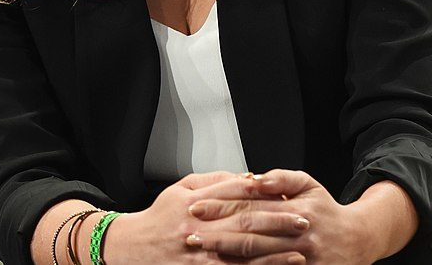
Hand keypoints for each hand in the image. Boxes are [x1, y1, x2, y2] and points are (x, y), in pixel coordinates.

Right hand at [105, 171, 307, 263]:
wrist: (128, 248)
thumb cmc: (159, 217)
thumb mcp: (181, 188)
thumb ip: (214, 182)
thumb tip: (248, 178)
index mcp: (195, 201)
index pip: (235, 193)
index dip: (265, 192)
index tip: (289, 194)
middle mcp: (197, 226)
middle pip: (244, 221)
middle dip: (276, 222)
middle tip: (302, 221)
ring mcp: (197, 253)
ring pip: (240, 253)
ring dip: (272, 253)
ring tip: (298, 251)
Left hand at [184, 169, 376, 264]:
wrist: (357, 240)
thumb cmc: (325, 210)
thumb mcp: (308, 184)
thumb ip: (281, 178)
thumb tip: (253, 177)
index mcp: (295, 207)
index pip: (250, 205)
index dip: (221, 206)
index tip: (196, 206)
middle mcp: (296, 233)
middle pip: (249, 233)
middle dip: (216, 233)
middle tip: (189, 232)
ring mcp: (299, 258)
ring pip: (256, 257)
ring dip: (225, 255)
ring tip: (201, 251)